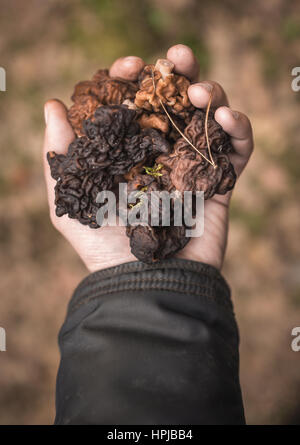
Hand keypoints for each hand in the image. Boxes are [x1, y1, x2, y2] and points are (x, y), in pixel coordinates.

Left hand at [43, 44, 252, 271]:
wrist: (142, 284)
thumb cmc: (101, 247)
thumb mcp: (67, 198)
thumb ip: (60, 153)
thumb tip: (54, 105)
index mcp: (130, 150)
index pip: (136, 101)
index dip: (134, 77)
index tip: (130, 65)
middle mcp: (162, 154)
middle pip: (178, 100)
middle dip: (180, 71)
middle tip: (177, 57)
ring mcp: (192, 166)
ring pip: (211, 117)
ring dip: (211, 93)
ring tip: (199, 93)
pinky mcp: (219, 184)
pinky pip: (239, 149)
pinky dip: (239, 129)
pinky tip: (225, 119)